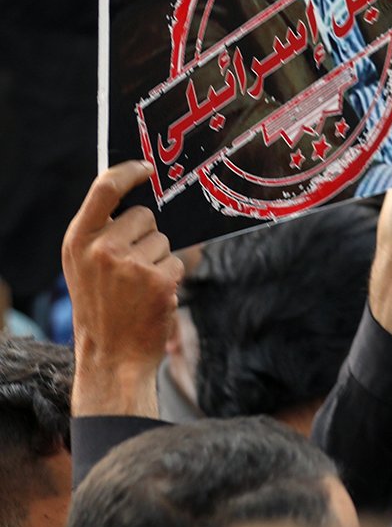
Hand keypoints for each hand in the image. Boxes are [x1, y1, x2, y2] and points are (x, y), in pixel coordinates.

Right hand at [63, 161, 183, 416]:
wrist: (110, 358)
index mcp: (79, 241)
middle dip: (145, 235)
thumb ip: (103, 229)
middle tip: (130, 268)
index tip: (147, 168)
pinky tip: (152, 298)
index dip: (129, 170)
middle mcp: (101, 249)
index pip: (105, 187)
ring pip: (163, 239)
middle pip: (145, 215)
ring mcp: (130, 264)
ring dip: (158, 259)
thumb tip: (142, 190)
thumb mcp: (85, 265)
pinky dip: (170, 277)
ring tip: (137, 287)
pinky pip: (177, 261)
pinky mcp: (157, 279)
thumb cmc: (101, 306)